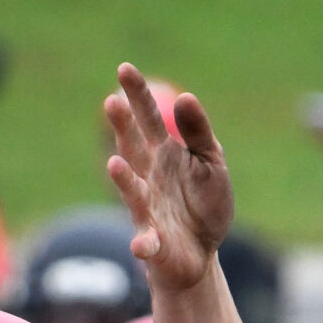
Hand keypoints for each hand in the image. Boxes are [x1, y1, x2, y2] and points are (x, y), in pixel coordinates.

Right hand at [104, 63, 234, 293]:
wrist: (201, 254)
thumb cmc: (203, 205)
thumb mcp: (211, 164)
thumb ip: (198, 134)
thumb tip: (184, 97)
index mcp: (164, 154)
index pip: (147, 118)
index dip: (136, 94)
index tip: (124, 69)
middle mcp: (149, 177)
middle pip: (133, 147)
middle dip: (122, 127)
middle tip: (111, 103)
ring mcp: (147, 209)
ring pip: (132, 191)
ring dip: (123, 180)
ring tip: (115, 165)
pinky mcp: (153, 242)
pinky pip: (146, 241)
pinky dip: (143, 242)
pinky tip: (141, 244)